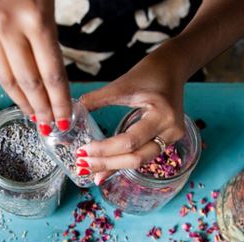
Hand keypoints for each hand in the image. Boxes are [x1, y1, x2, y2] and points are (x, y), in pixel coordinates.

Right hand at [0, 0, 71, 134]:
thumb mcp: (47, 4)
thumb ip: (48, 39)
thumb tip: (52, 80)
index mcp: (35, 20)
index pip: (51, 74)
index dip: (60, 101)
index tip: (66, 120)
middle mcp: (8, 27)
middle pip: (28, 83)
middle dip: (42, 109)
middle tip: (51, 127)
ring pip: (6, 78)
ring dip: (22, 102)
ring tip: (34, 117)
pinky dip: (8, 82)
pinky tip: (18, 94)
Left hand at [78, 51, 185, 184]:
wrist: (173, 68)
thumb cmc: (150, 72)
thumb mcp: (122, 84)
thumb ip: (97, 99)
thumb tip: (70, 114)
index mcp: (162, 115)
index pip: (129, 141)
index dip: (105, 150)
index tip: (83, 152)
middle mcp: (170, 131)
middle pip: (136, 158)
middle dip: (107, 164)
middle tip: (83, 166)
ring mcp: (171, 138)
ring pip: (140, 161)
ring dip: (114, 167)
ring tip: (92, 172)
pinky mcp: (166, 140)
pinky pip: (142, 155)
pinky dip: (123, 161)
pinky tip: (107, 168)